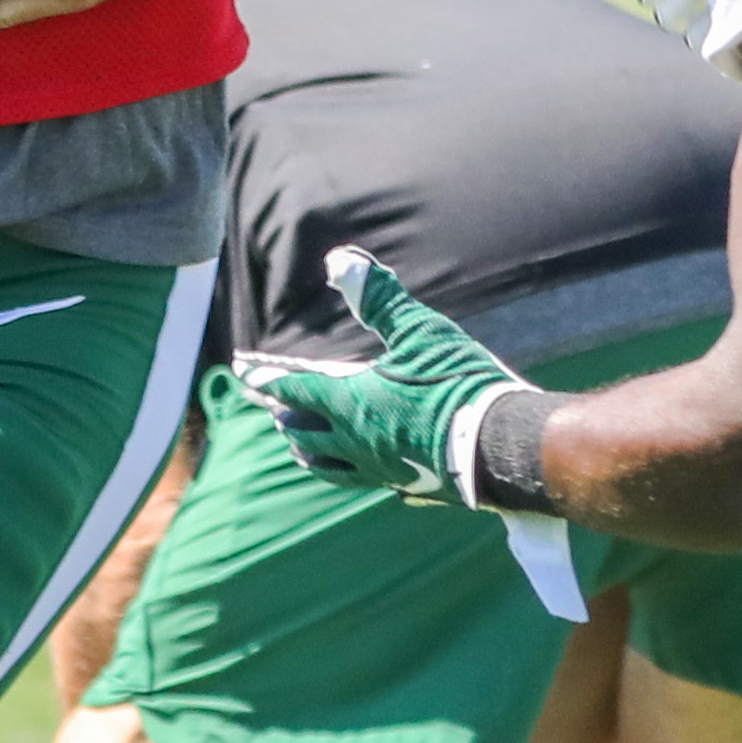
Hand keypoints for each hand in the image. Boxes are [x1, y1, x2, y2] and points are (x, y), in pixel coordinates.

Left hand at [231, 248, 525, 504]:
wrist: (501, 447)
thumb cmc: (459, 385)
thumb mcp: (420, 332)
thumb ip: (379, 297)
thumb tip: (340, 260)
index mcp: (350, 403)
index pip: (293, 389)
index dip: (264, 378)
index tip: (240, 372)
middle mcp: (353, 440)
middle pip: (301, 430)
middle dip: (283, 413)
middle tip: (270, 403)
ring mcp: (376, 467)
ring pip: (324, 463)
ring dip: (305, 447)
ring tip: (298, 440)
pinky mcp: (401, 483)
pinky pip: (356, 477)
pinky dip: (338, 467)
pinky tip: (351, 463)